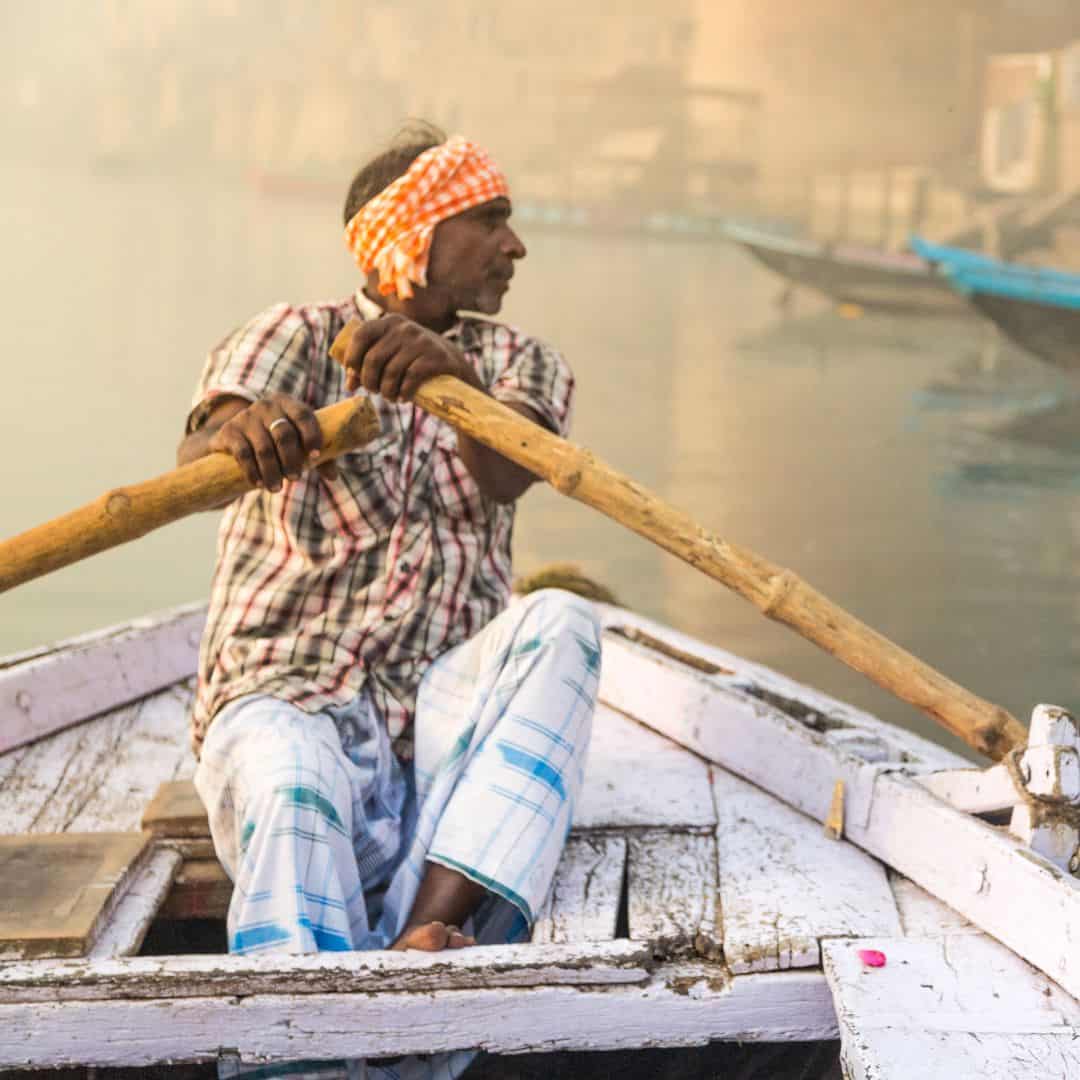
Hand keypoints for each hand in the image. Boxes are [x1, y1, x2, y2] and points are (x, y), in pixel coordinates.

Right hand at [207, 392, 335, 490]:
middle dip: (291, 460)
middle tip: (295, 479)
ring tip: (277, 489)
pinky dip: (252, 471)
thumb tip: (333, 477)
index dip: (312, 436)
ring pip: (264, 448)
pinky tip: (258, 484)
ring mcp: (246, 417)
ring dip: (272, 471)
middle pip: (284, 434)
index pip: (304, 415)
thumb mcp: (298, 444)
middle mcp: (266, 405)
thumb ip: (319, 457)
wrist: (236, 438)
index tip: (315, 457)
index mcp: (288, 403)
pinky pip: (243, 454)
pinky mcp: (229, 431)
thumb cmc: (277, 441)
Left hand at [334, 314, 477, 401]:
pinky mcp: (435, 357)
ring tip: (390, 397)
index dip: (352, 357)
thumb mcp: (392, 355)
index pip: (361, 334)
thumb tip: (349, 385)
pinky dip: (403, 392)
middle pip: (373, 358)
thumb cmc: (414, 361)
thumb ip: (369, 365)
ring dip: (386, 391)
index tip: (353, 373)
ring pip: (391, 371)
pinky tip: (403, 398)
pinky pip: (410, 378)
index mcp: (390, 322)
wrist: (452, 364)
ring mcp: (421, 341)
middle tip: (374, 391)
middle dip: (369, 381)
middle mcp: (404, 328)